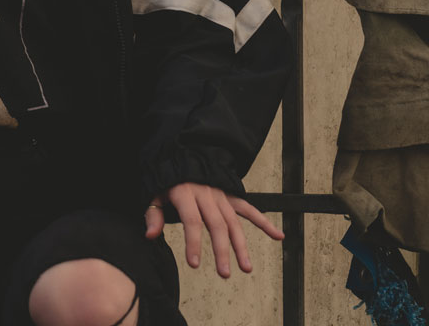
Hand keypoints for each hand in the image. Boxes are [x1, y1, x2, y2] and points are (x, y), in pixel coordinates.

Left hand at [145, 183, 283, 278]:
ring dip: (241, 246)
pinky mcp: (230, 196)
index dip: (193, 243)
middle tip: (224, 273)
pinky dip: (264, 222)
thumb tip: (150, 235)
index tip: (194, 264)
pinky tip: (278, 236)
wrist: (183, 154)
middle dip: (221, 251)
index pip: (192, 221)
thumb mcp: (154, 192)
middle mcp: (206, 195)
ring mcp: (221, 195)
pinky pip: (249, 209)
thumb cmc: (167, 178)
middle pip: (217, 225)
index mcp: (185, 193)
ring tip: (246, 268)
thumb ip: (154, 214)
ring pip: (234, 222)